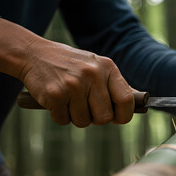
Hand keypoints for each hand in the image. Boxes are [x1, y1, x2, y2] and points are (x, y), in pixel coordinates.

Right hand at [0, 18, 134, 126]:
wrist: (34, 54)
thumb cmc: (71, 65)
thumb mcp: (97, 67)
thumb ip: (116, 85)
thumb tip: (141, 101)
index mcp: (108, 67)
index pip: (126, 100)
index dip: (124, 115)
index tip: (117, 119)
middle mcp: (93, 75)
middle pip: (104, 117)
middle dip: (95, 118)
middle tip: (86, 107)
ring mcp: (73, 84)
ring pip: (83, 122)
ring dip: (75, 117)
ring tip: (68, 99)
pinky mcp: (55, 94)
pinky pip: (63, 120)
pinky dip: (58, 115)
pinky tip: (56, 100)